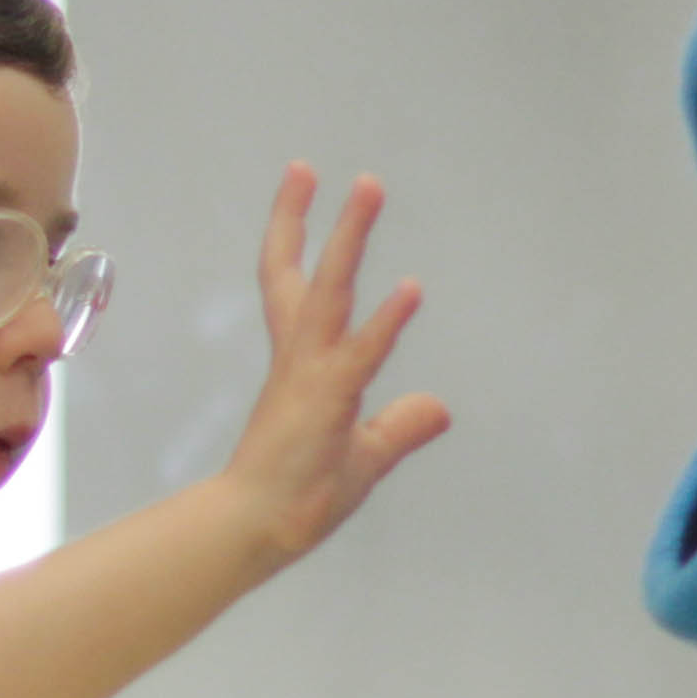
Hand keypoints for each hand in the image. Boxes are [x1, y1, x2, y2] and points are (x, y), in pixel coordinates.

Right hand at [213, 164, 450, 569]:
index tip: (301, 185)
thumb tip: (438, 408)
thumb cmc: (298, 496)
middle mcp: (300, 358)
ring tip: (366, 188)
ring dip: (349, 240)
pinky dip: (386, 322)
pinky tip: (411, 288)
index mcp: (301, 364)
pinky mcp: (326, 403)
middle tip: (307, 166)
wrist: (258, 531)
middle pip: (299, 274)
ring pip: (329, 294)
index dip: (293, 234)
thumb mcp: (365, 457)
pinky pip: (360, 354)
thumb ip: (399, 428)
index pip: (290, 285)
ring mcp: (311, 377)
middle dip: (302, 219)